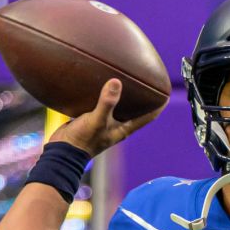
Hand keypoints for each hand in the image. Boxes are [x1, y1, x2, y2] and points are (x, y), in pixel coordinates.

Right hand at [48, 79, 164, 157]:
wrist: (62, 152)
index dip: (159, 105)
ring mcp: (104, 123)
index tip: (167, 92)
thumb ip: (107, 102)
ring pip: (119, 106)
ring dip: (123, 95)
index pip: (148, 117)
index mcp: (124, 128)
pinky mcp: (91, 119)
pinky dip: (104, 95)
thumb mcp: (96, 120)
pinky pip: (102, 104)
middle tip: (148, 79)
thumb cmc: (83, 141)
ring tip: (126, 77)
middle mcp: (116, 125)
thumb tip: (116, 82)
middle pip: (136, 109)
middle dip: (143, 96)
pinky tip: (100, 83)